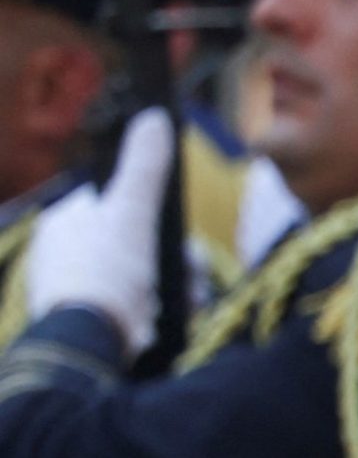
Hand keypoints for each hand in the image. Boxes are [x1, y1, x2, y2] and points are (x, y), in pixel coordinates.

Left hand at [27, 109, 173, 358]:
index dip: (154, 213)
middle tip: (193, 270)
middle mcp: (64, 255)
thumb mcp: (131, 212)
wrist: (90, 342)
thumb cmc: (105, 272)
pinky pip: (137, 305)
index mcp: (63, 224)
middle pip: (138, 242)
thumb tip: (155, 115)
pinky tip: (175, 315)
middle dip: (175, 257)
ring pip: (143, 275)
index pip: (117, 202)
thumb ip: (145, 166)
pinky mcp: (94, 321)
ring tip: (190, 297)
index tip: (177, 230)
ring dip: (177, 284)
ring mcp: (78, 290)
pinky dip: (162, 309)